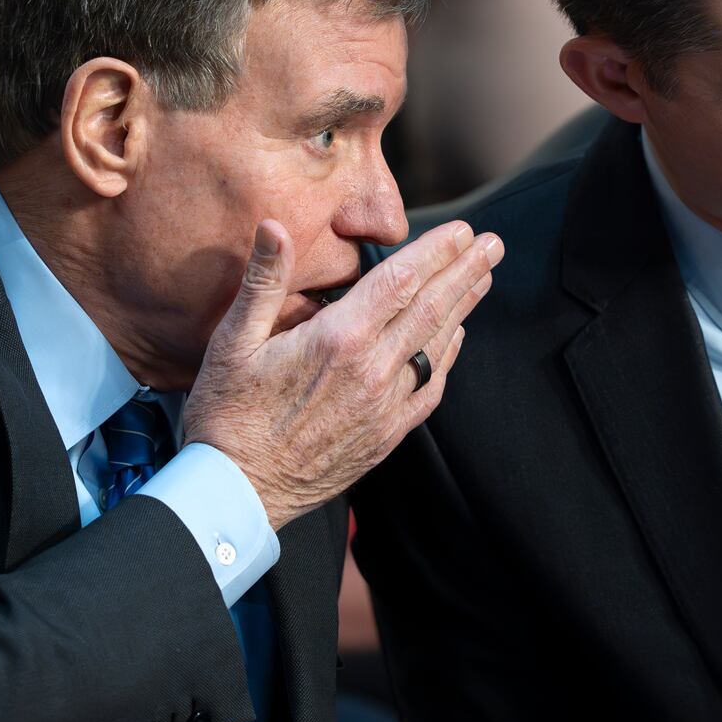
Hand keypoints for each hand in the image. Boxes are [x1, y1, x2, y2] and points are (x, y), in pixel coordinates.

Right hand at [185, 219, 502, 529]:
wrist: (237, 496)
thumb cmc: (227, 415)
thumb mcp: (231, 341)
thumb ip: (263, 281)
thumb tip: (275, 225)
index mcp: (338, 340)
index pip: (401, 282)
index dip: (436, 252)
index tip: (462, 230)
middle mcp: (371, 370)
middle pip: (431, 308)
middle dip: (465, 271)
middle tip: (493, 243)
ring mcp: (384, 406)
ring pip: (436, 345)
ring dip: (463, 307)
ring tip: (484, 278)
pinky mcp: (385, 435)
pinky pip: (429, 389)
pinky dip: (447, 358)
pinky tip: (457, 338)